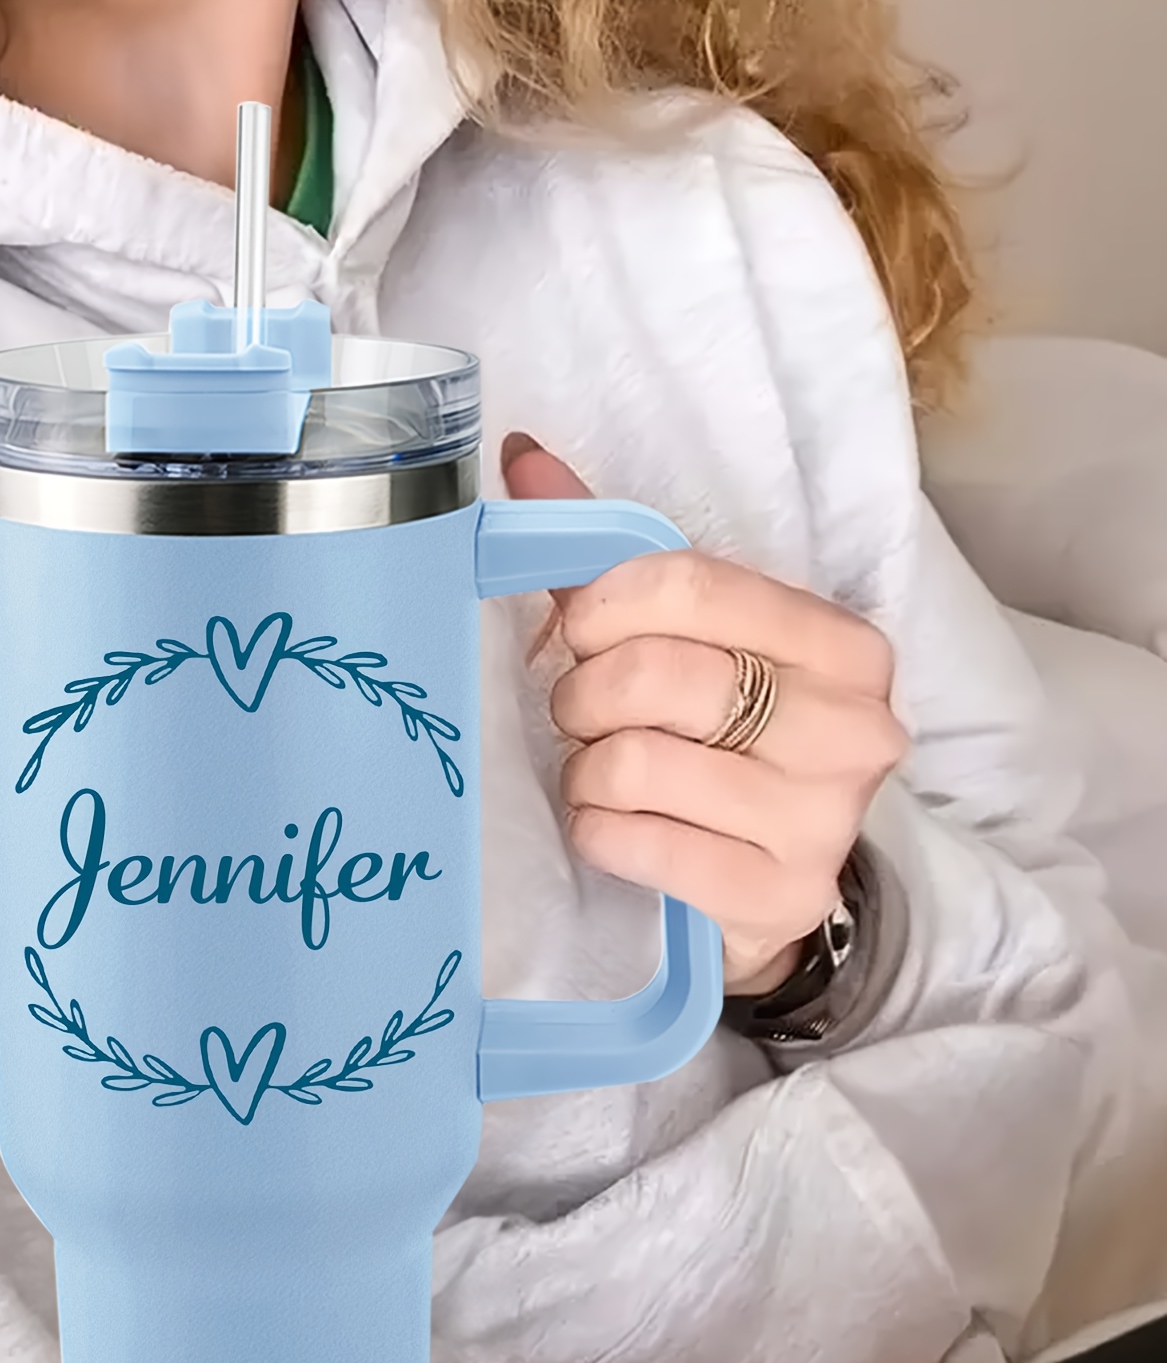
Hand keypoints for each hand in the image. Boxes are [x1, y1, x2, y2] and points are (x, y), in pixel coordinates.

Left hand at [503, 434, 907, 996]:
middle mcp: (851, 726)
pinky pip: (629, 840)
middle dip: (584, 696)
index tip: (578, 631)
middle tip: (582, 718)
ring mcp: (821, 818)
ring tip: (603, 778)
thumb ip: (612, 556)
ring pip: (631, 763)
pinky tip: (617, 830)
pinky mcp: (776, 895)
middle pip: (654, 675)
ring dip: (585, 772)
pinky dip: (595, 832)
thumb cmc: (724, 749)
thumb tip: (523, 455)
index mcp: (840, 643)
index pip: (689, 586)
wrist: (771, 887)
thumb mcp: (690, 646)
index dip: (601, 605)